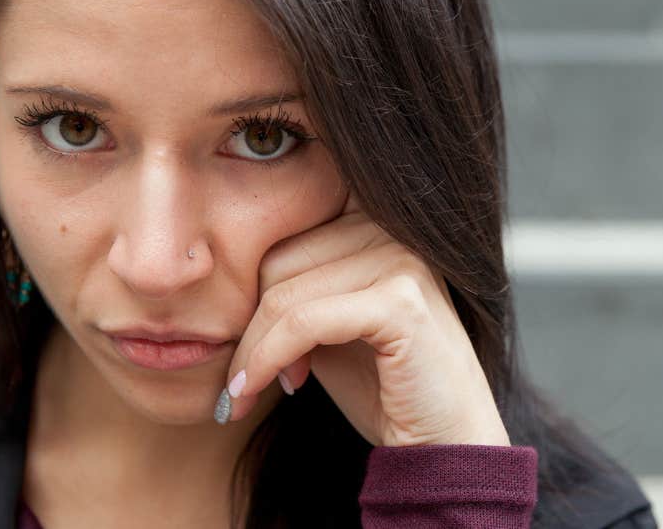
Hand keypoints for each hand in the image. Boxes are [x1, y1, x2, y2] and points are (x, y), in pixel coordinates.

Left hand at [217, 190, 512, 447]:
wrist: (444, 444)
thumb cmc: (383, 386)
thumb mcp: (328, 322)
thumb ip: (292, 286)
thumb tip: (218, 277)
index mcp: (376, 217)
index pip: (281, 229)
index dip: (251, 287)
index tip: (240, 344)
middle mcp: (394, 226)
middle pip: (276, 257)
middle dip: (248, 323)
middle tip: (243, 377)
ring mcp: (402, 259)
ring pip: (283, 292)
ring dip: (252, 350)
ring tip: (249, 389)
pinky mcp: (400, 302)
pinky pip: (303, 322)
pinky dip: (268, 359)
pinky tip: (264, 390)